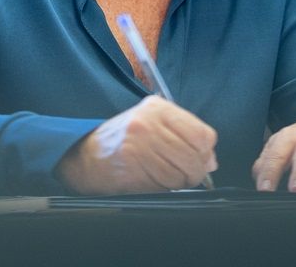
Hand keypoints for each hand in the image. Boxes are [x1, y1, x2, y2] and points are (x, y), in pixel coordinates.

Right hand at [56, 95, 217, 194]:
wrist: (84, 155)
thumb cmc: (122, 140)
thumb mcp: (152, 124)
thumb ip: (183, 135)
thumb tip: (210, 159)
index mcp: (157, 108)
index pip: (202, 133)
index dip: (206, 151)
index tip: (201, 158)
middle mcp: (149, 123)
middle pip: (195, 155)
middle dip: (196, 170)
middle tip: (189, 174)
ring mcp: (140, 145)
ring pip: (183, 172)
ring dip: (182, 181)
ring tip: (169, 177)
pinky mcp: (133, 167)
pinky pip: (166, 184)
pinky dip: (168, 188)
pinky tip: (156, 180)